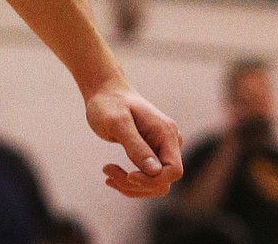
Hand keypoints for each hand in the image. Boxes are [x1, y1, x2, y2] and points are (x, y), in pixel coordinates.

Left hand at [86, 80, 182, 199]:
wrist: (104, 91)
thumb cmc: (108, 103)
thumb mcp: (117, 122)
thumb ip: (136, 145)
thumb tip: (155, 172)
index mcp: (166, 132)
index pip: (173, 170)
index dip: (152, 180)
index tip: (128, 175)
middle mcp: (169, 142)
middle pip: (163, 181)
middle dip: (135, 184)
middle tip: (107, 171)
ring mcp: (162, 149)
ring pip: (155, 184)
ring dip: (130, 186)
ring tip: (107, 172)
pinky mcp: (152, 155)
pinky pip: (147, 179)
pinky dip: (129, 183)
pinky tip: (110, 176)